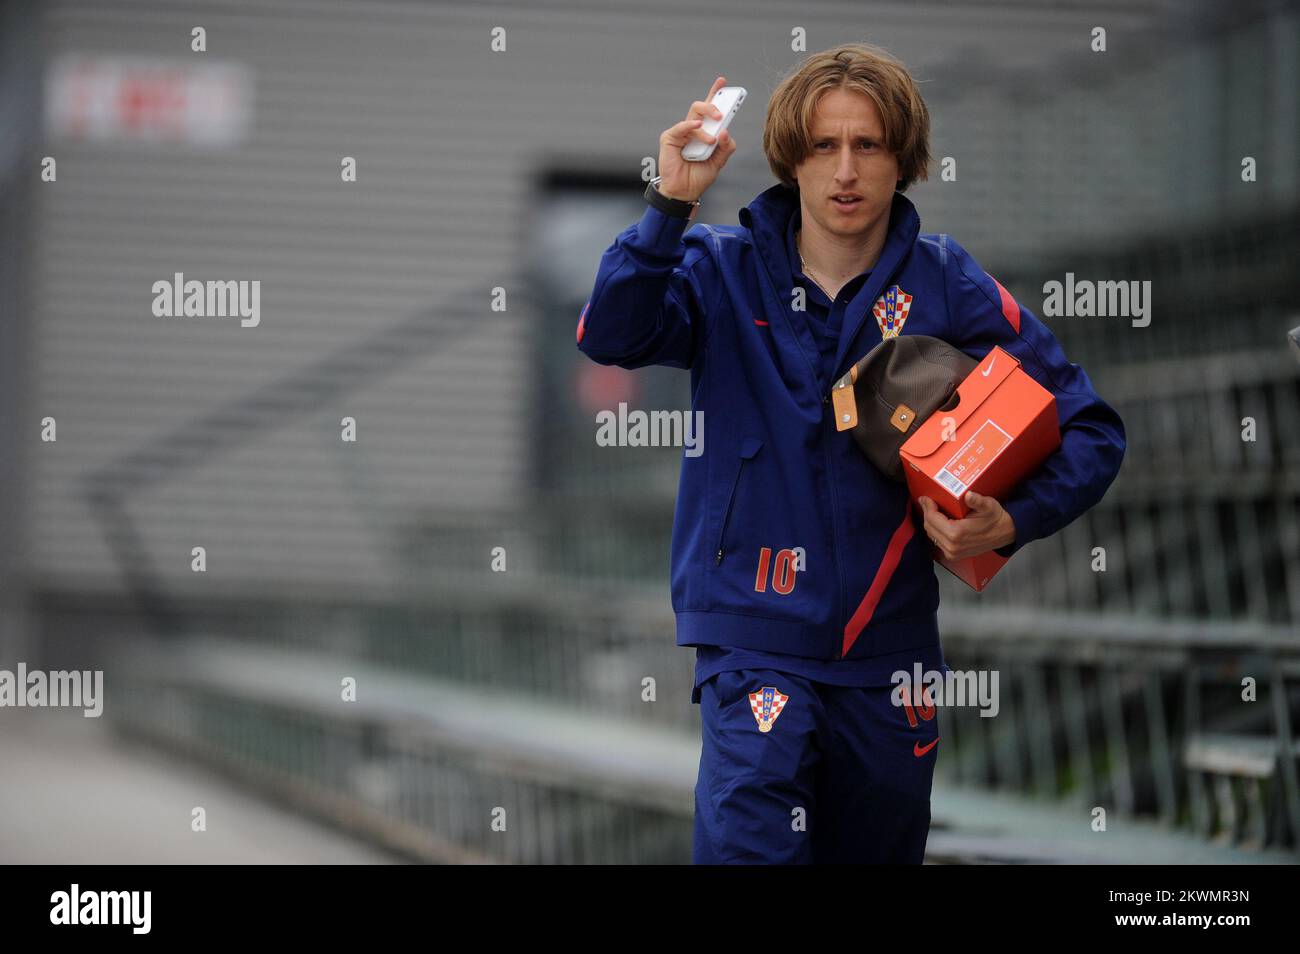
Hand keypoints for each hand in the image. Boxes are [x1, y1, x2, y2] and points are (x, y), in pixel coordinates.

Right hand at [656, 75, 738, 203]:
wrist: (684, 192)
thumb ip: (725, 147)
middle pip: (701, 107)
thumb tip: (725, 131)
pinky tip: (697, 127)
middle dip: (713, 105)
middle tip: (722, 114)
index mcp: (704, 133)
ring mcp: (680, 133)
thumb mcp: (718, 162)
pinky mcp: (670, 138)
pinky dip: (691, 126)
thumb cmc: (698, 177)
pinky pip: (681, 127)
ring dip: (707, 120)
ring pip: (694, 114)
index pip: (709, 110)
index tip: (723, 82)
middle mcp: (692, 130)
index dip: (715, 94)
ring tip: (712, 139)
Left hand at [917, 491, 1015, 561]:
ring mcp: (952, 553)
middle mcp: (952, 546)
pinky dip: (936, 530)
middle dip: (928, 513)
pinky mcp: (953, 555)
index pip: (932, 519)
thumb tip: (969, 495)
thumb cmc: (995, 519)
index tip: (926, 498)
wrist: (1004, 533)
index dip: (928, 506)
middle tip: (929, 502)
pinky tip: (940, 521)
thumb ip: (977, 501)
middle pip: (929, 527)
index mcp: (957, 534)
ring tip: (933, 510)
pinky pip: (937, 541)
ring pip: (932, 534)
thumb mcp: (988, 506)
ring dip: (931, 522)